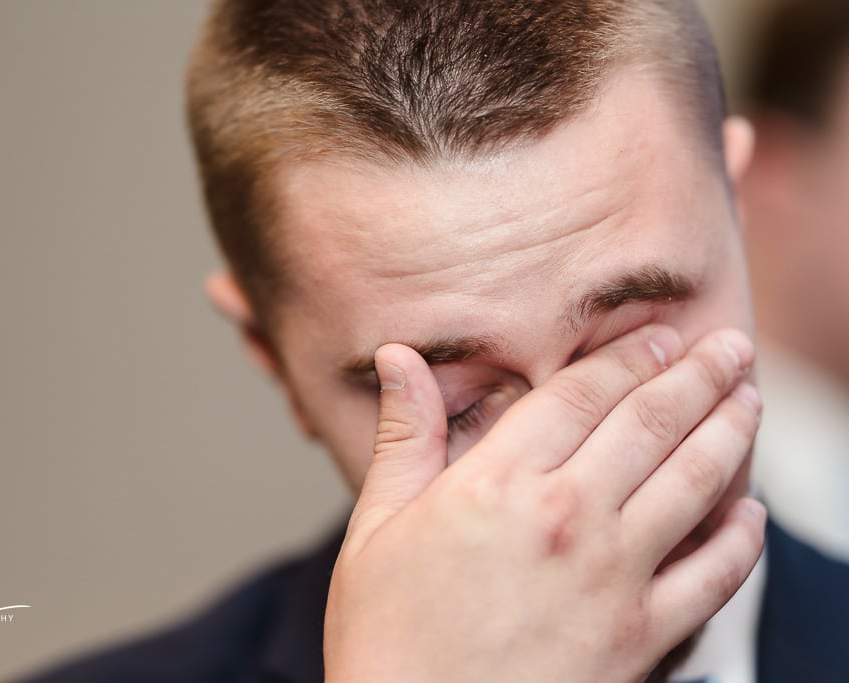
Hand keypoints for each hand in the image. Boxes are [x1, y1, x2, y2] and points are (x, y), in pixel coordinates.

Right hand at [322, 325, 765, 682]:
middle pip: (650, 424)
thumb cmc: (386, 637)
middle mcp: (566, 519)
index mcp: (497, 483)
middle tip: (730, 347)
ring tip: (749, 402)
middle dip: (698, 376)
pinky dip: (741, 539)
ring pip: (694, 483)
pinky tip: (750, 512)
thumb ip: (403, 435)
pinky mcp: (641, 638)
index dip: (629, 356)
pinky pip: (713, 576)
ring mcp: (611, 579)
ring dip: (730, 433)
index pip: (581, 394)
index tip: (661, 335)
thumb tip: (399, 358)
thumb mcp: (376, 526)